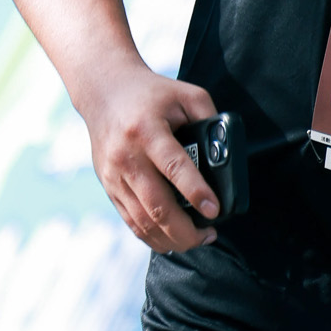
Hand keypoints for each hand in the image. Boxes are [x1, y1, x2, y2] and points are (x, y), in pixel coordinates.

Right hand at [82, 64, 222, 251]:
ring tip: (197, 240)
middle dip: (186, 230)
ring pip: (142, 221)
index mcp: (147, 130)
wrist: (103, 91)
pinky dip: (153, 237)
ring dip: (171, 239)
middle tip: (210, 235)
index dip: (195, 192)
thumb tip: (227, 151)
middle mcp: (127, 156)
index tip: (214, 210)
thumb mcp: (186, 94)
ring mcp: (114, 175)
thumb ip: (209, 118)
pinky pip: (130, 221)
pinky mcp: (108, 186)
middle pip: (156, 206)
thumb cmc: (151, 93)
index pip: (173, 167)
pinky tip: (173, 239)